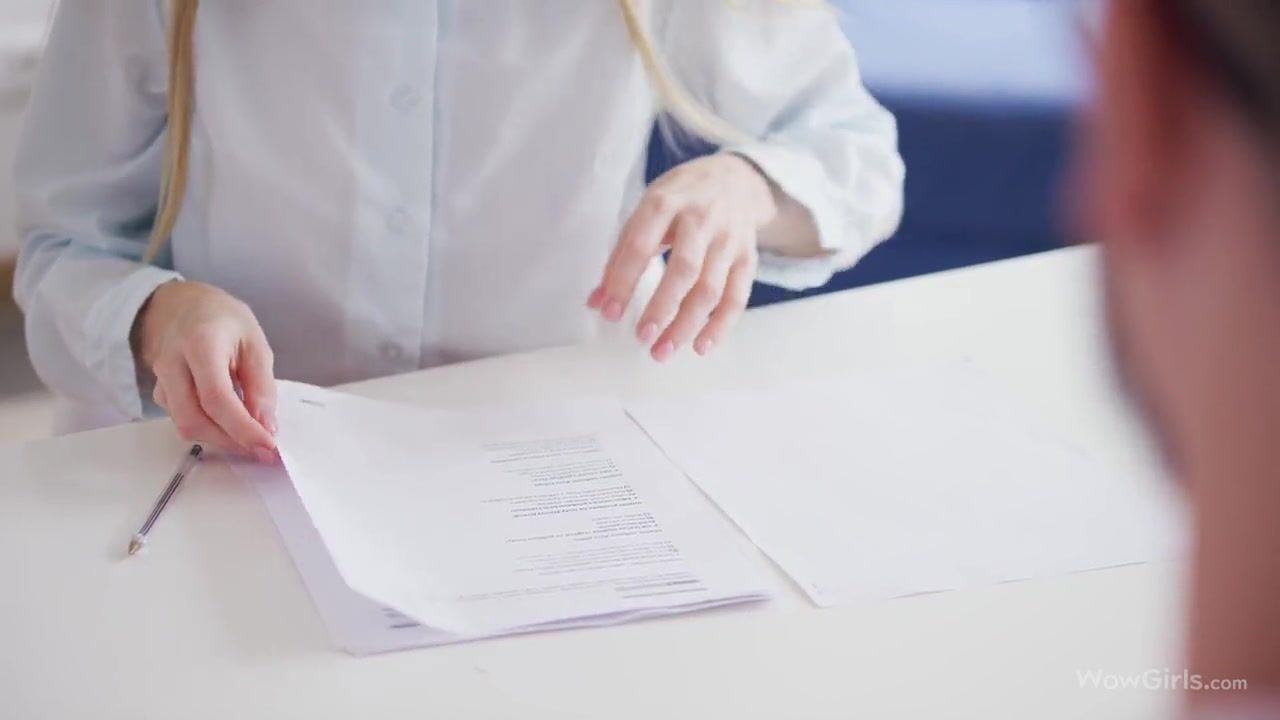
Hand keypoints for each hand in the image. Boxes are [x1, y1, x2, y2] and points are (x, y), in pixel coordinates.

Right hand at [133, 281, 277, 461]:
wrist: (178, 304)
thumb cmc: (222, 319)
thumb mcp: (254, 342)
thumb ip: (261, 385)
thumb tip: (266, 427)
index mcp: (200, 344)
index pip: (217, 399)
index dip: (242, 429)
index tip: (268, 447)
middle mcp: (171, 364)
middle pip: (194, 420)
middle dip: (230, 442)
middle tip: (262, 450)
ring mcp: (159, 379)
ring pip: (185, 424)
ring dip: (220, 439)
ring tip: (249, 437)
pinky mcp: (158, 391)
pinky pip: (181, 418)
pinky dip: (208, 429)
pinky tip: (229, 424)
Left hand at [589, 154, 776, 360]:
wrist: (736, 179)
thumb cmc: (681, 198)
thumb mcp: (647, 210)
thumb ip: (621, 253)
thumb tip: (597, 302)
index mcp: (666, 202)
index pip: (641, 245)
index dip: (623, 281)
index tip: (609, 312)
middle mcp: (701, 219)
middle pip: (684, 269)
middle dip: (661, 307)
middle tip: (641, 337)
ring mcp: (728, 239)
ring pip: (710, 289)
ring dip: (686, 325)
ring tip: (662, 350)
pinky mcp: (747, 257)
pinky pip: (737, 297)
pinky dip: (720, 326)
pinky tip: (700, 347)